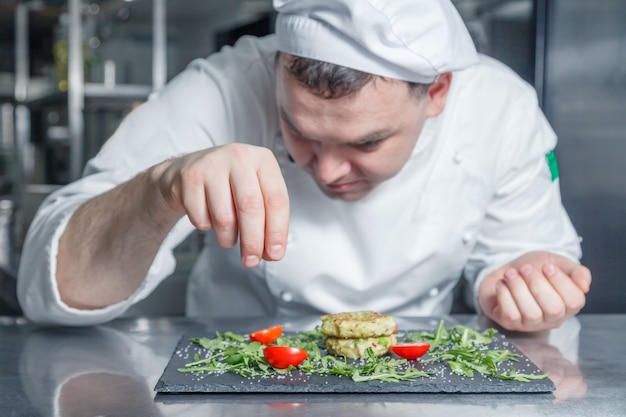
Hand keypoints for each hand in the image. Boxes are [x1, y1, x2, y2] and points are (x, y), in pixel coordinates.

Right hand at [154, 143, 289, 266]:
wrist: (187, 172)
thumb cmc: (229, 186)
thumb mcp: (256, 192)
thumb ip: (268, 219)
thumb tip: (272, 252)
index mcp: (263, 159)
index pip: (277, 199)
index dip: (277, 231)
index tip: (275, 254)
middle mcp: (239, 156)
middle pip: (251, 208)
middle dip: (253, 241)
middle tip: (251, 261)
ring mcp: (212, 163)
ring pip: (225, 217)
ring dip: (227, 238)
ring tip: (227, 237)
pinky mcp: (189, 176)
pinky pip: (200, 218)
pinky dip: (205, 226)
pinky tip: (207, 216)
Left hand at [478, 251, 590, 331]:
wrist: (508, 271)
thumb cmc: (535, 268)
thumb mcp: (558, 263)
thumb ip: (577, 272)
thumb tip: (585, 286)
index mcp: (569, 304)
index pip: (575, 301)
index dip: (560, 282)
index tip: (547, 267)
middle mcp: (553, 318)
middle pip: (553, 309)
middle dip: (537, 284)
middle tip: (526, 269)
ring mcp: (531, 324)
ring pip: (531, 314)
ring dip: (518, 288)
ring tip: (511, 274)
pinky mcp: (511, 323)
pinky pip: (511, 315)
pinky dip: (504, 296)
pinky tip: (502, 284)